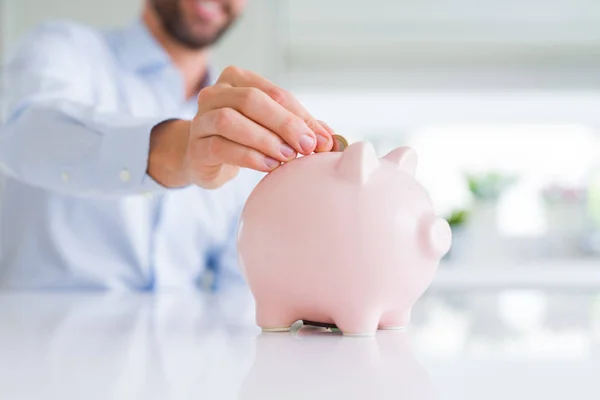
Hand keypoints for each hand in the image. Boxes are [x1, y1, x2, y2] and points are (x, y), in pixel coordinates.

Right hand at [148, 66, 334, 188]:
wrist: (203, 157)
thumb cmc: (243, 137)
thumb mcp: (272, 127)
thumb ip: (299, 127)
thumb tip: (331, 139)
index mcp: (237, 79)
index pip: (274, 93)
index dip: (300, 116)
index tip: (321, 139)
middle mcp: (214, 93)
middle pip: (251, 101)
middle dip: (284, 124)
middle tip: (306, 147)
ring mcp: (201, 119)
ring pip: (230, 121)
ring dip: (264, 139)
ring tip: (287, 157)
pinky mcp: (196, 148)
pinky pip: (221, 147)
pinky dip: (249, 156)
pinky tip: (268, 166)